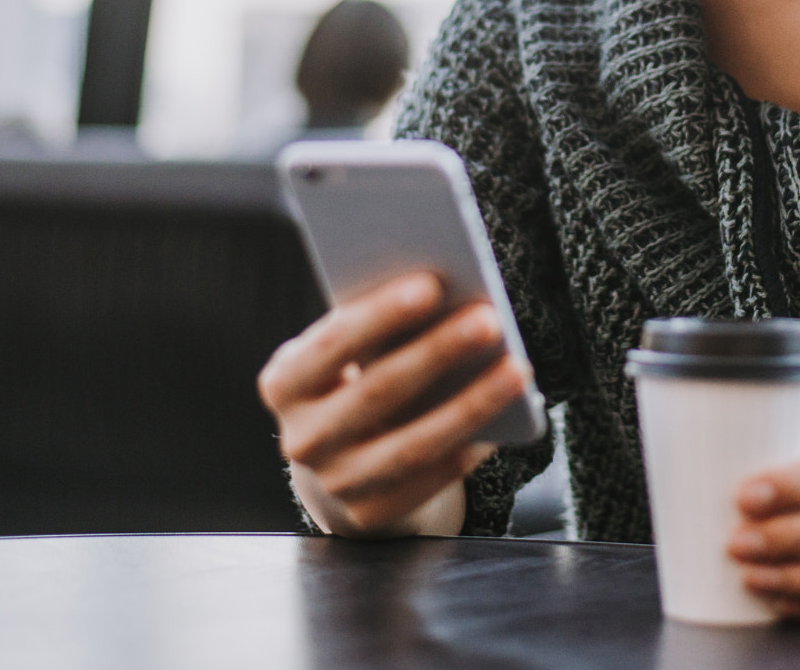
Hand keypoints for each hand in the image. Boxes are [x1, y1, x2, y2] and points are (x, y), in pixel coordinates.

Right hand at [259, 270, 530, 536]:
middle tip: (488, 319)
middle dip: (437, 352)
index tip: (431, 285)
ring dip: (470, 404)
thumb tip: (447, 298)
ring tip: (516, 368)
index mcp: (283, 383)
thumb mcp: (346, 354)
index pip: (331, 345)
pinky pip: (430, 478)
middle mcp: (301, 439)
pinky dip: (470, 444)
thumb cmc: (352, 379)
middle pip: (378, 393)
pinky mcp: (371, 514)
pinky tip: (504, 417)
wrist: (340, 459)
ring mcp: (334, 483)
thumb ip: (377, 332)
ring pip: (411, 444)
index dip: (380, 316)